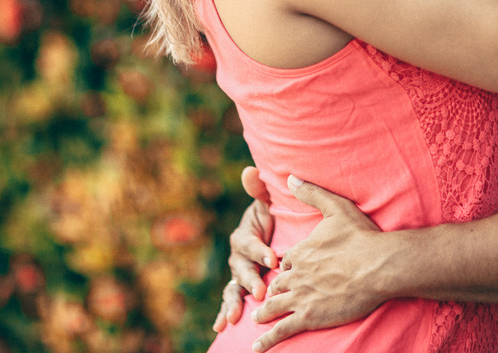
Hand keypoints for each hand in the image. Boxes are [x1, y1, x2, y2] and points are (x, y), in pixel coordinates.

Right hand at [213, 167, 276, 331]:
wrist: (276, 234)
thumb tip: (250, 170)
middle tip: (260, 289)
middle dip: (249, 279)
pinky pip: (231, 301)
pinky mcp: (242, 289)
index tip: (274, 258)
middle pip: (239, 269)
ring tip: (235, 316)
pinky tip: (220, 326)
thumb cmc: (273, 217)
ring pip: (232, 288)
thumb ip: (260, 190)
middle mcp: (238, 257)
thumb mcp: (267, 203)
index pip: (249, 244)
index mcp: (244, 236)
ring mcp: (239, 275)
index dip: (259, 250)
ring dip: (232, 302)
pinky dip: (224, 314)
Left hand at [250, 176, 385, 351]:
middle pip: (279, 284)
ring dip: (264, 313)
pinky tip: (256, 347)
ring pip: (275, 307)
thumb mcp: (336, 207)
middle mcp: (297, 275)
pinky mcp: (309, 316)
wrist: (379, 266)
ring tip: (256, 320)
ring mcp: (301, 297)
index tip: (288, 270)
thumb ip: (312, 193)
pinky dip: (267, 339)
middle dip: (273, 289)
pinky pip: (282, 330)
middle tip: (269, 296)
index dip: (288, 266)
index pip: (287, 262)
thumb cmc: (362, 237)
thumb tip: (290, 178)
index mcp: (302, 251)